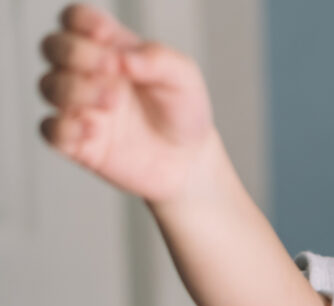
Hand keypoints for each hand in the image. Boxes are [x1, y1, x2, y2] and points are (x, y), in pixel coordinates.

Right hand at [37, 3, 216, 201]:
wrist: (189, 160)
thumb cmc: (183, 111)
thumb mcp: (183, 78)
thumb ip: (158, 59)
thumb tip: (124, 58)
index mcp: (111, 49)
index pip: (76, 20)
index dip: (81, 21)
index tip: (106, 34)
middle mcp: (88, 74)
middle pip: (53, 46)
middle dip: (74, 52)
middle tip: (110, 69)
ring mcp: (80, 107)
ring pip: (48, 85)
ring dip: (74, 89)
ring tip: (112, 103)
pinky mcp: (77, 142)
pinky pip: (49, 130)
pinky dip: (63, 127)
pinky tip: (93, 131)